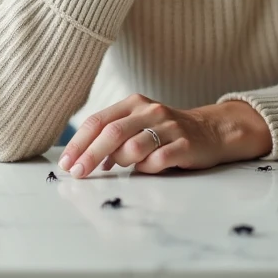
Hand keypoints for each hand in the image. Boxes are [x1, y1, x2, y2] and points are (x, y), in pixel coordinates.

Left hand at [58, 94, 271, 177]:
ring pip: (133, 147)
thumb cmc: (165, 131)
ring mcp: (169, 127)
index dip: (79, 143)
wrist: (211, 130)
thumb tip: (84, 161)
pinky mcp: (185, 145)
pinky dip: (146, 168)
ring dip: (122, 162)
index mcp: (133, 103)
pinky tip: (148, 167)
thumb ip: (112, 138)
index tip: (67, 162)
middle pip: (112, 133)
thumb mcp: (137, 124)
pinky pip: (158, 160)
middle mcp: (150, 111)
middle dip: (90, 156)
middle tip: (78, 174)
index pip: (98, 121)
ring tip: (125, 165)